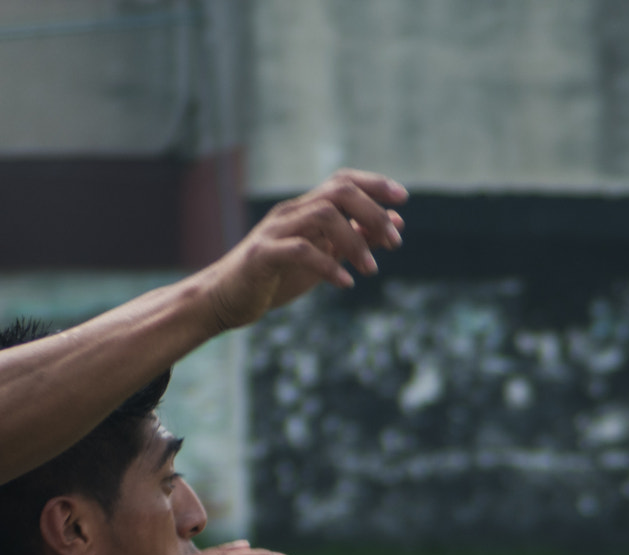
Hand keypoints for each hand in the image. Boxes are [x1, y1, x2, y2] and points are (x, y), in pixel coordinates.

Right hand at [201, 170, 407, 329]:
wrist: (224, 298)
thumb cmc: (275, 277)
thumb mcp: (322, 256)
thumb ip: (355, 239)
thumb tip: (395, 224)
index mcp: (304, 210)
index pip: (343, 181)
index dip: (375, 184)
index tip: (403, 200)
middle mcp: (291, 213)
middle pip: (338, 191)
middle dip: (373, 212)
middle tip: (394, 242)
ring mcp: (275, 231)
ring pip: (323, 215)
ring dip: (355, 240)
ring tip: (371, 269)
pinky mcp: (262, 255)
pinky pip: (301, 250)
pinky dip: (329, 266)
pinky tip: (345, 284)